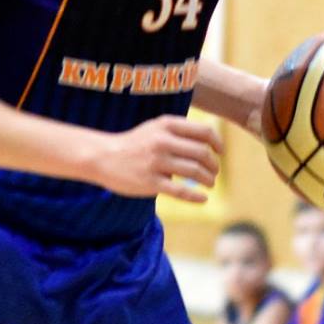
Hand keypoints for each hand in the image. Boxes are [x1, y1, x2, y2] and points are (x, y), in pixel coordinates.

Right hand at [87, 116, 221, 201]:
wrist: (103, 157)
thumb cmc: (135, 143)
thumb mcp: (155, 127)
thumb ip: (179, 131)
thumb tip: (209, 142)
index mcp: (166, 125)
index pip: (204, 132)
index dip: (217, 143)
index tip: (220, 153)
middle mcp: (162, 141)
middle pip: (202, 153)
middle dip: (214, 165)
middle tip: (214, 172)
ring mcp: (156, 162)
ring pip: (194, 172)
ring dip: (208, 179)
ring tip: (210, 183)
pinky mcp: (150, 182)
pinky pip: (180, 191)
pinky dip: (195, 196)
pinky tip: (203, 198)